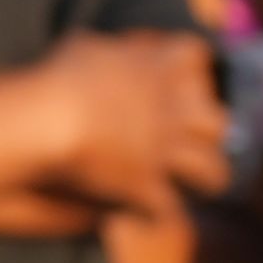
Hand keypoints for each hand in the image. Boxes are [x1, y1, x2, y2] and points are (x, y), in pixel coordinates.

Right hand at [39, 29, 233, 219]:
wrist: (45, 119)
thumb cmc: (59, 79)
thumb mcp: (87, 47)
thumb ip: (113, 49)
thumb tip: (115, 50)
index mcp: (162, 66)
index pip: (197, 58)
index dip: (190, 72)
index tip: (175, 80)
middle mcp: (177, 108)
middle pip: (217, 121)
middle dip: (204, 132)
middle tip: (186, 137)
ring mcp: (168, 149)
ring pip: (213, 171)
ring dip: (202, 178)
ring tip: (189, 184)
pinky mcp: (149, 185)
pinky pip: (170, 210)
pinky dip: (161, 215)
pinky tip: (148, 215)